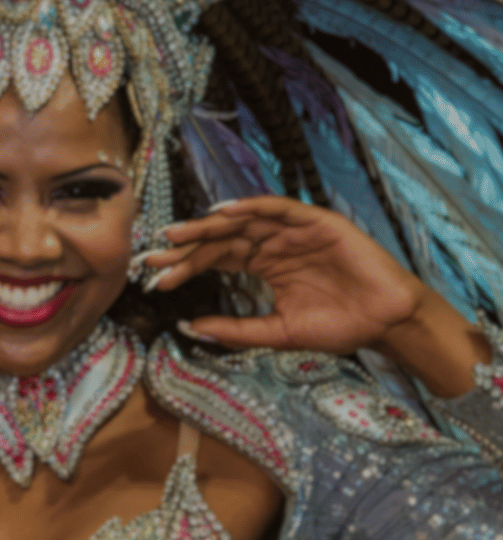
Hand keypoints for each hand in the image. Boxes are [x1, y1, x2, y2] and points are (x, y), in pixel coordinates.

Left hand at [141, 197, 490, 394]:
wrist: (385, 324)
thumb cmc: (337, 326)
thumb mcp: (275, 332)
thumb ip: (234, 329)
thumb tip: (188, 328)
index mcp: (263, 265)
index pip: (216, 260)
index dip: (185, 267)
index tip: (154, 278)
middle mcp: (273, 244)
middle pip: (221, 239)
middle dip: (186, 246)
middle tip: (153, 254)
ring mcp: (293, 231)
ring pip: (243, 221)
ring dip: (209, 224)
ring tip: (178, 232)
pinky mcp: (316, 222)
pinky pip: (278, 209)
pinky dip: (252, 207)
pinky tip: (224, 212)